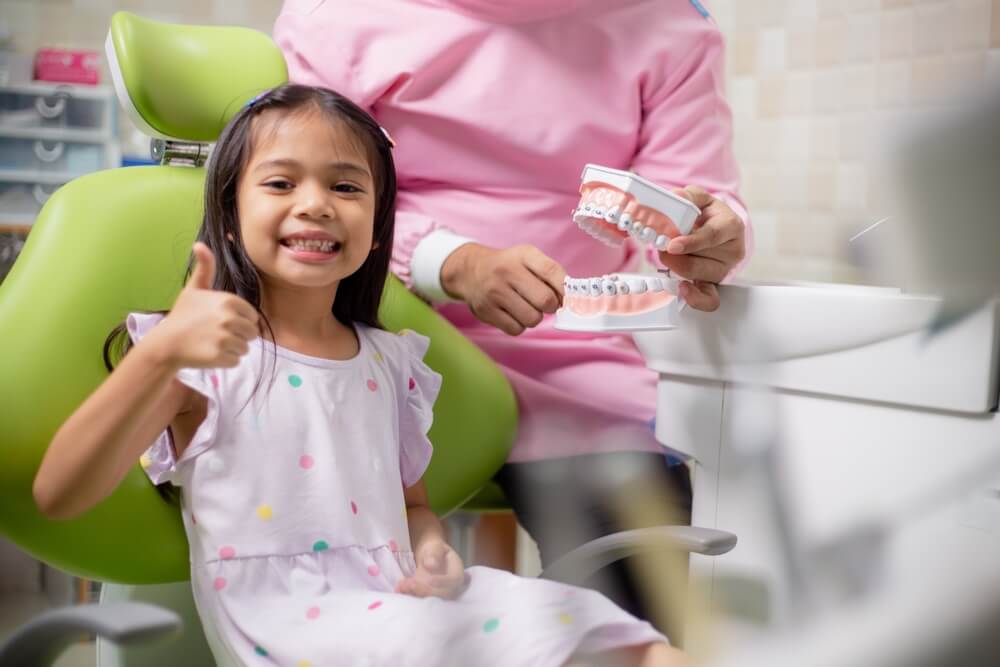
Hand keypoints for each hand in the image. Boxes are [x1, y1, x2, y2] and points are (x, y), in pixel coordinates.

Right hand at [147, 242, 258, 368]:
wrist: (166, 343)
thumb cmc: (182, 316)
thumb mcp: (194, 289)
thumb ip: (204, 268)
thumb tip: (199, 244)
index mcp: (228, 301)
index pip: (252, 316)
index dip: (240, 321)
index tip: (222, 322)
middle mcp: (229, 318)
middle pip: (252, 333)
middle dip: (238, 335)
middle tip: (216, 334)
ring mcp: (224, 338)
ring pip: (245, 348)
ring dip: (232, 348)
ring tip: (213, 343)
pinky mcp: (220, 356)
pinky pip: (236, 361)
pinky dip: (226, 360)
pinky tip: (210, 353)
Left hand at [395, 540, 466, 599]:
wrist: (428, 557)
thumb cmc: (434, 549)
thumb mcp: (434, 546)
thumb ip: (434, 554)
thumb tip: (431, 566)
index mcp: (457, 572)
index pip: (454, 580)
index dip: (442, 582)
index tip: (429, 580)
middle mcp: (451, 587)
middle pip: (442, 595)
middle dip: (424, 591)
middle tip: (409, 584)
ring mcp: (439, 594)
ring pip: (430, 600)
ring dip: (414, 595)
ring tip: (401, 586)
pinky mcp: (428, 598)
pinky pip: (420, 601)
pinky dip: (409, 596)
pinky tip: (399, 589)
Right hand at [440, 243, 564, 334]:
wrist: (470, 271)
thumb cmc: (508, 267)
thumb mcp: (528, 259)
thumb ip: (551, 274)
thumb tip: (571, 300)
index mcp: (523, 255)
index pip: (552, 271)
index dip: (564, 289)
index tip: (566, 296)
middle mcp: (507, 271)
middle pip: (545, 300)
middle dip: (550, 306)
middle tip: (543, 303)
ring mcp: (495, 292)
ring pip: (532, 319)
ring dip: (534, 317)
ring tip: (526, 307)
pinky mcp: (486, 311)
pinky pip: (516, 329)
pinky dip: (519, 325)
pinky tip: (513, 314)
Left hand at [657, 186, 745, 311]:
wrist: (716, 227)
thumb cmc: (707, 213)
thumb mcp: (700, 197)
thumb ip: (688, 195)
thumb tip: (675, 197)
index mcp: (731, 226)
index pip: (712, 236)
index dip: (691, 242)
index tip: (672, 245)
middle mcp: (732, 251)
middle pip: (698, 261)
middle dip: (673, 256)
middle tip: (660, 245)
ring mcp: (724, 269)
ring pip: (695, 275)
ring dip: (674, 265)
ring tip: (669, 253)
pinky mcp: (715, 283)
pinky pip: (709, 299)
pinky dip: (695, 298)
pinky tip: (683, 289)